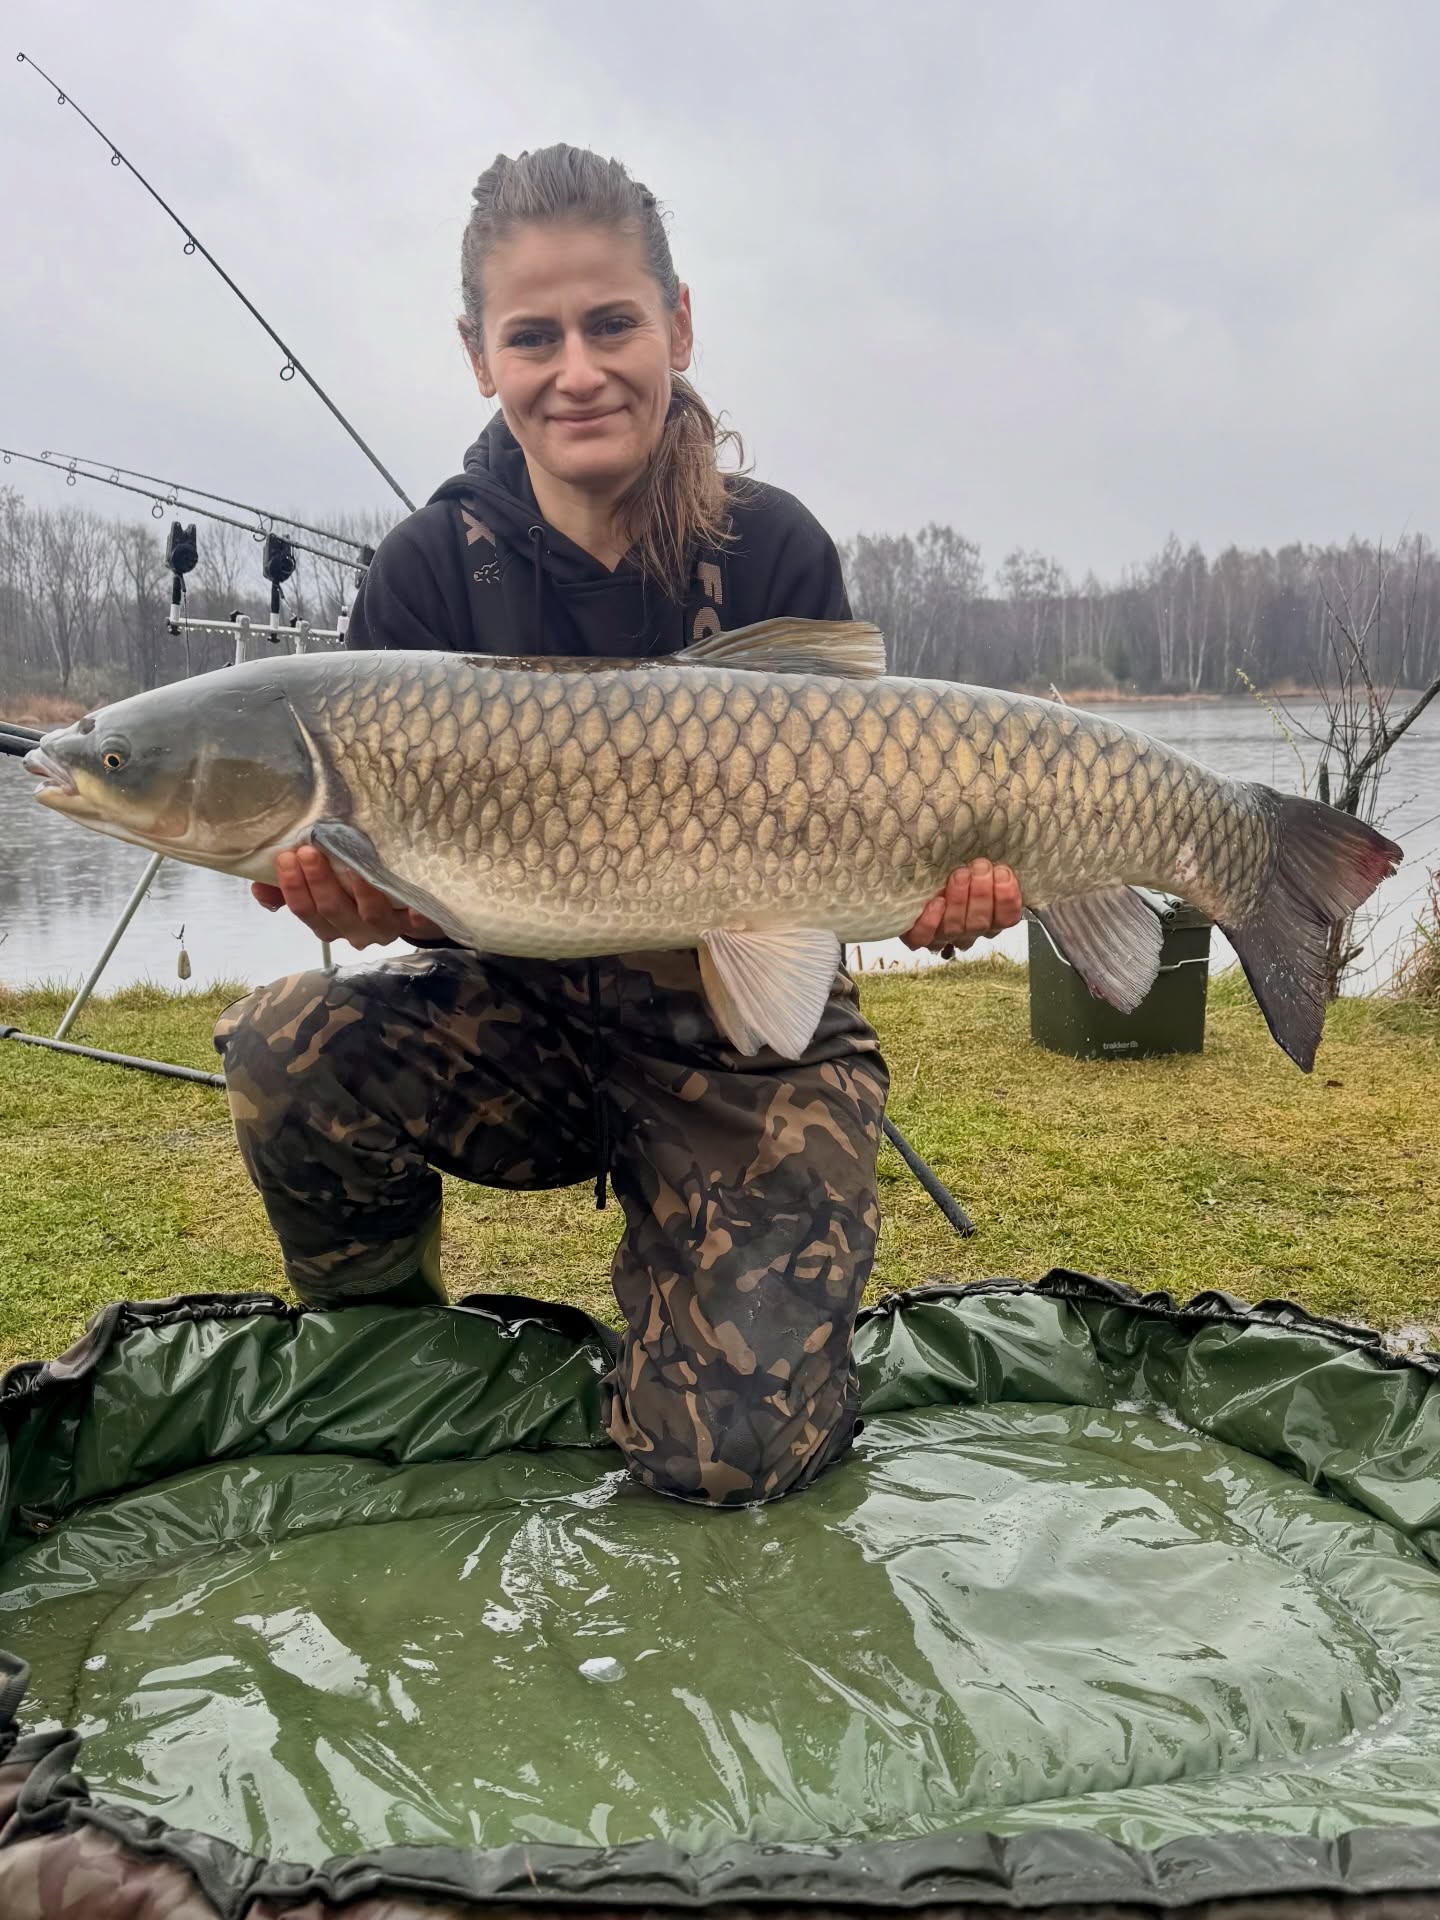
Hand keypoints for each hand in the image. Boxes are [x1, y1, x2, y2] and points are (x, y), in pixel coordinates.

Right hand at [251, 845, 445, 948]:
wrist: (414, 910)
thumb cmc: (361, 896)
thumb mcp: (324, 893)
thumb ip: (292, 892)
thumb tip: (257, 886)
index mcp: (331, 925)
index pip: (306, 912)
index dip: (293, 888)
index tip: (286, 858)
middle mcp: (356, 931)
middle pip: (333, 911)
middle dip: (319, 882)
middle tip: (309, 851)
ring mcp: (388, 928)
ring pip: (369, 914)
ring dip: (359, 889)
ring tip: (351, 863)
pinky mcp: (419, 923)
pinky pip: (417, 923)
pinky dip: (415, 916)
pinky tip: (415, 906)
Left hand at [901, 859, 1022, 954]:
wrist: (912, 876)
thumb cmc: (951, 866)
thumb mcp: (973, 861)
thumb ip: (988, 864)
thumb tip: (1008, 842)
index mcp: (990, 916)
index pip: (1007, 918)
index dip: (1007, 899)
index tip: (1002, 873)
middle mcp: (968, 930)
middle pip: (980, 923)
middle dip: (982, 894)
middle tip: (980, 867)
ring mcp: (942, 935)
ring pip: (955, 928)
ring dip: (960, 900)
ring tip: (960, 875)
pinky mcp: (917, 936)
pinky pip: (924, 936)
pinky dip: (931, 921)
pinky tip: (937, 902)